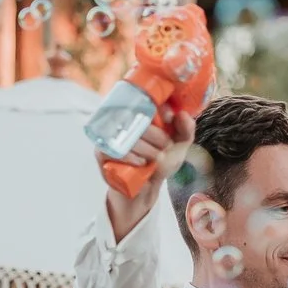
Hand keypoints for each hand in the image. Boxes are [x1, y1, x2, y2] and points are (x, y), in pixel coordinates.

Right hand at [105, 111, 196, 236]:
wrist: (146, 188)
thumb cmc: (160, 162)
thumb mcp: (179, 145)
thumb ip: (186, 129)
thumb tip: (181, 113)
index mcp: (139, 114)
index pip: (143, 100)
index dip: (158, 108)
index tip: (170, 119)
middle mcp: (121, 121)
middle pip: (135, 119)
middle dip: (156, 135)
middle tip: (165, 146)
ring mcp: (109, 137)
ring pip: (126, 136)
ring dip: (146, 149)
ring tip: (156, 158)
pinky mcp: (102, 153)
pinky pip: (113, 150)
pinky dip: (130, 157)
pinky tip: (141, 163)